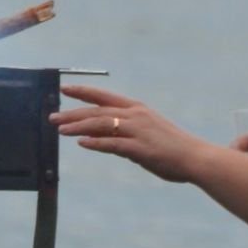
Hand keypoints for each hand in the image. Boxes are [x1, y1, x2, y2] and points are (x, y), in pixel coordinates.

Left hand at [49, 84, 211, 183]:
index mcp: (137, 109)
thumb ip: (122, 131)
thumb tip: (97, 137)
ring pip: (101, 125)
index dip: (83, 92)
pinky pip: (113, 144)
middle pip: (97, 111)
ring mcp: (137, 131)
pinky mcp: (140, 148)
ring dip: (78, 127)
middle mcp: (135, 115)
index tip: (64, 89)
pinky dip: (96, 143)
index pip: (104, 97)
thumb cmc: (171, 147)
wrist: (195, 157)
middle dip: (72, 113)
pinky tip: (82, 143)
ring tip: (60, 129)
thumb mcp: (145, 132)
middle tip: (52, 116)